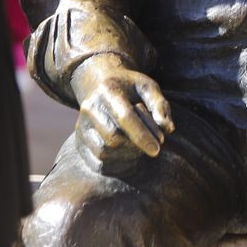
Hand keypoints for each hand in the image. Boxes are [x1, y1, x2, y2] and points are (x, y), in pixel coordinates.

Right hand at [69, 53, 174, 172]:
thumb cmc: (130, 87)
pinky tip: (128, 154)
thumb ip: (160, 105)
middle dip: (136, 146)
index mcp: (108, 90)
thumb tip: (168, 129)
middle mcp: (90, 107)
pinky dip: (115, 163)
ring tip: (140, 147)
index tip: (158, 149)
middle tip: (153, 145)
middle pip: (113, 138)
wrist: (101, 83)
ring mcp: (81, 124)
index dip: (142, 135)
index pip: (125, 117)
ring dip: (126, 155)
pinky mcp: (79, 139)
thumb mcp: (148, 87)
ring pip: (103, 151)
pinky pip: (96, 161)